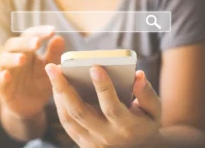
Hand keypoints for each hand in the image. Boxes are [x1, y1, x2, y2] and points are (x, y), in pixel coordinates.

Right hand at [0, 26, 64, 118]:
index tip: (52, 30)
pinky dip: (2, 76)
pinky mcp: (1, 86)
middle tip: (37, 43)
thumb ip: (54, 54)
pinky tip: (7, 75)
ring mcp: (6, 70)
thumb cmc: (40, 82)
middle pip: (15, 44)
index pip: (29, 35)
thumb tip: (59, 38)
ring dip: (13, 58)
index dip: (39, 31)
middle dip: (25, 42)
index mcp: (26, 49)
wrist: (32, 105)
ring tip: (23, 59)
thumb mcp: (50, 69)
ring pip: (4, 59)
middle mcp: (13, 56)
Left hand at [45, 64, 160, 147]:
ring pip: (68, 117)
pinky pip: (66, 122)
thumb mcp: (153, 111)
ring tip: (52, 73)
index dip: (103, 87)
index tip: (94, 66)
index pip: (111, 106)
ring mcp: (91, 141)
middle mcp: (106, 136)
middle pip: (80, 112)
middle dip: (64, 87)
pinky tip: (56, 86)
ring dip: (57, 93)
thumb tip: (137, 75)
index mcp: (126, 127)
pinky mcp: (81, 142)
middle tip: (53, 67)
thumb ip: (146, 93)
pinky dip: (59, 103)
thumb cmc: (143, 124)